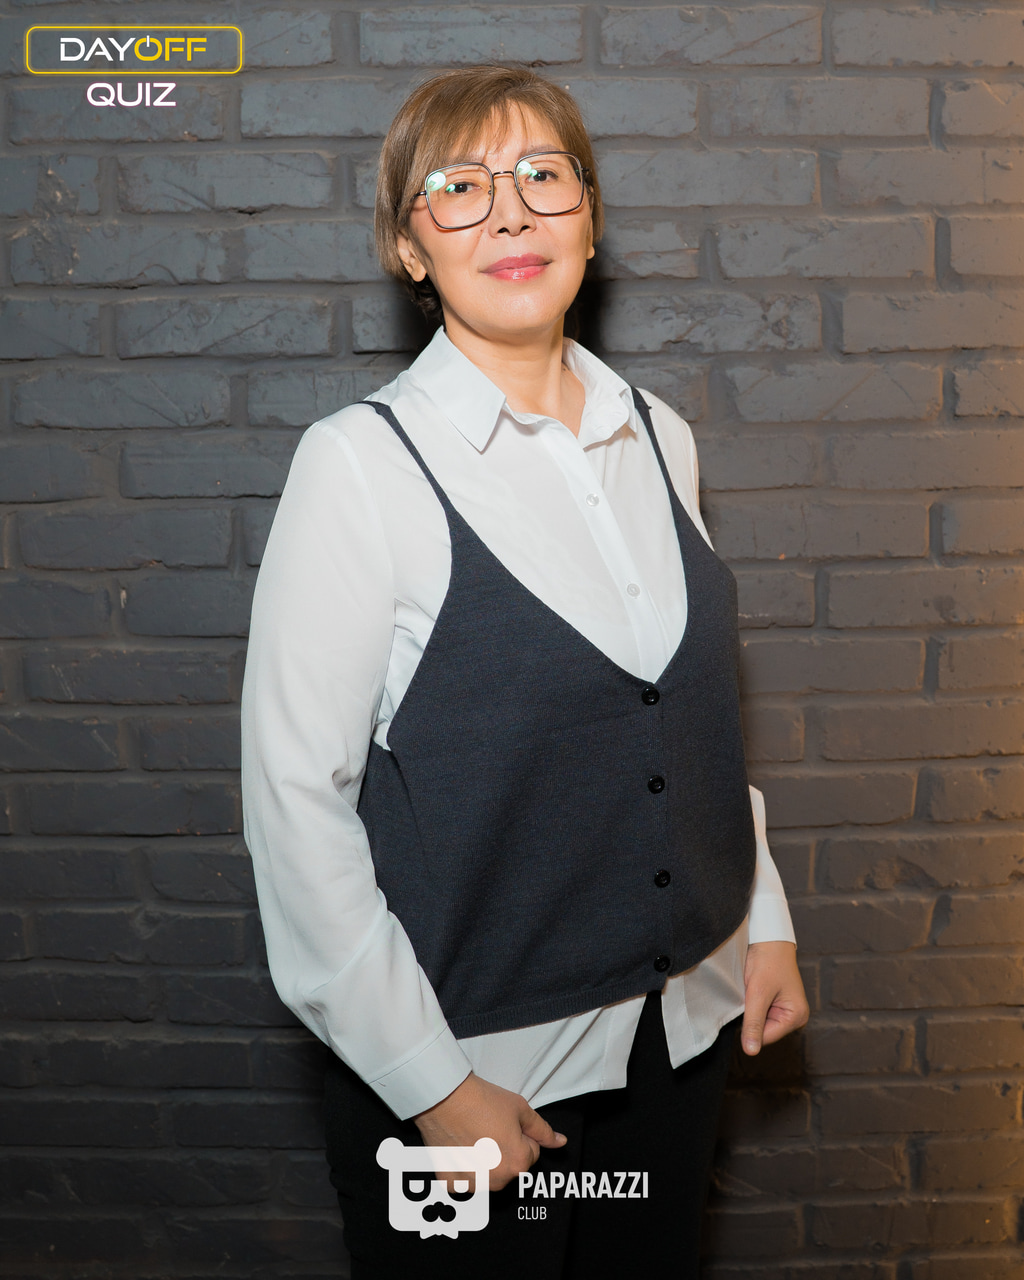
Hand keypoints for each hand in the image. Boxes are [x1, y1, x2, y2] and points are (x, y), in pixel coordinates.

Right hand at [413, 1071, 566, 1191]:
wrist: (444, 1097)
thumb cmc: (482, 1101)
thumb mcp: (520, 1109)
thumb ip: (543, 1130)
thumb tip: (560, 1142)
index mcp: (519, 1163)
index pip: (531, 1153)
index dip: (520, 1135)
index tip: (504, 1123)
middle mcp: (498, 1181)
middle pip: (510, 1167)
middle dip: (504, 1151)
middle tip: (488, 1129)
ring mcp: (474, 1185)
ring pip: (489, 1176)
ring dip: (485, 1162)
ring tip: (472, 1136)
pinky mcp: (452, 1183)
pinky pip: (465, 1181)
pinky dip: (463, 1168)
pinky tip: (459, 1147)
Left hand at [740, 940, 808, 1055]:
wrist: (768, 938)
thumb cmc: (768, 961)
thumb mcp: (758, 993)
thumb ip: (754, 1023)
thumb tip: (751, 1051)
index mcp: (797, 1017)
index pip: (766, 1038)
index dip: (750, 1026)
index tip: (746, 1005)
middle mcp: (794, 1017)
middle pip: (763, 1031)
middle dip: (751, 1016)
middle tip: (750, 994)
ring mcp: (785, 1010)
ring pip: (759, 1021)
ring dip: (751, 1009)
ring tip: (752, 990)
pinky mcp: (776, 1003)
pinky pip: (759, 1012)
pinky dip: (751, 1003)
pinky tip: (752, 990)